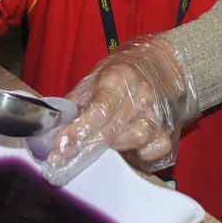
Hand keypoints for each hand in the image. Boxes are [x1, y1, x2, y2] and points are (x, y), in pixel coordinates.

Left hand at [42, 34, 198, 185]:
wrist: (158, 65)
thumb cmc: (121, 74)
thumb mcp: (94, 78)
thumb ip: (75, 101)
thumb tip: (53, 124)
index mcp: (119, 78)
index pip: (99, 109)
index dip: (79, 129)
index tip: (60, 142)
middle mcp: (141, 95)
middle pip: (112, 130)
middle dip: (84, 146)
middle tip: (61, 158)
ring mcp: (157, 112)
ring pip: (134, 140)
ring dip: (112, 147)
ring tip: (98, 142)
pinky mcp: (168, 128)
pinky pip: (153, 149)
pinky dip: (140, 153)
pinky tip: (127, 146)